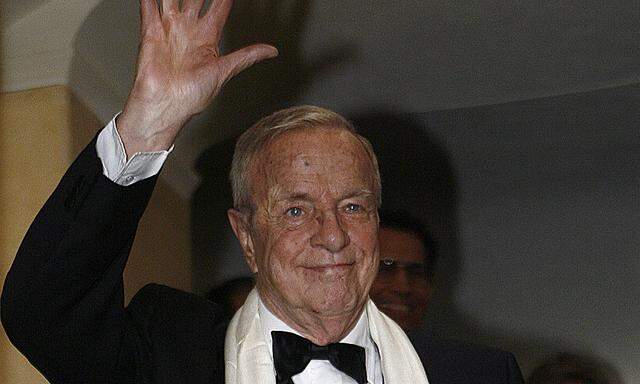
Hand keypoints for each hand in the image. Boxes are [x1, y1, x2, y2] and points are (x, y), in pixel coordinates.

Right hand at [118, 0, 277, 156]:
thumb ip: (246, 57)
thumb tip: (272, 51)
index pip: (219, 7)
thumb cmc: (192, 96)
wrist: (166, 106)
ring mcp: (169, 30)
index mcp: (207, 38)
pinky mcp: (151, 32)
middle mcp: (188, 31)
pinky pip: (149, 6)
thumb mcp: (224, 72)